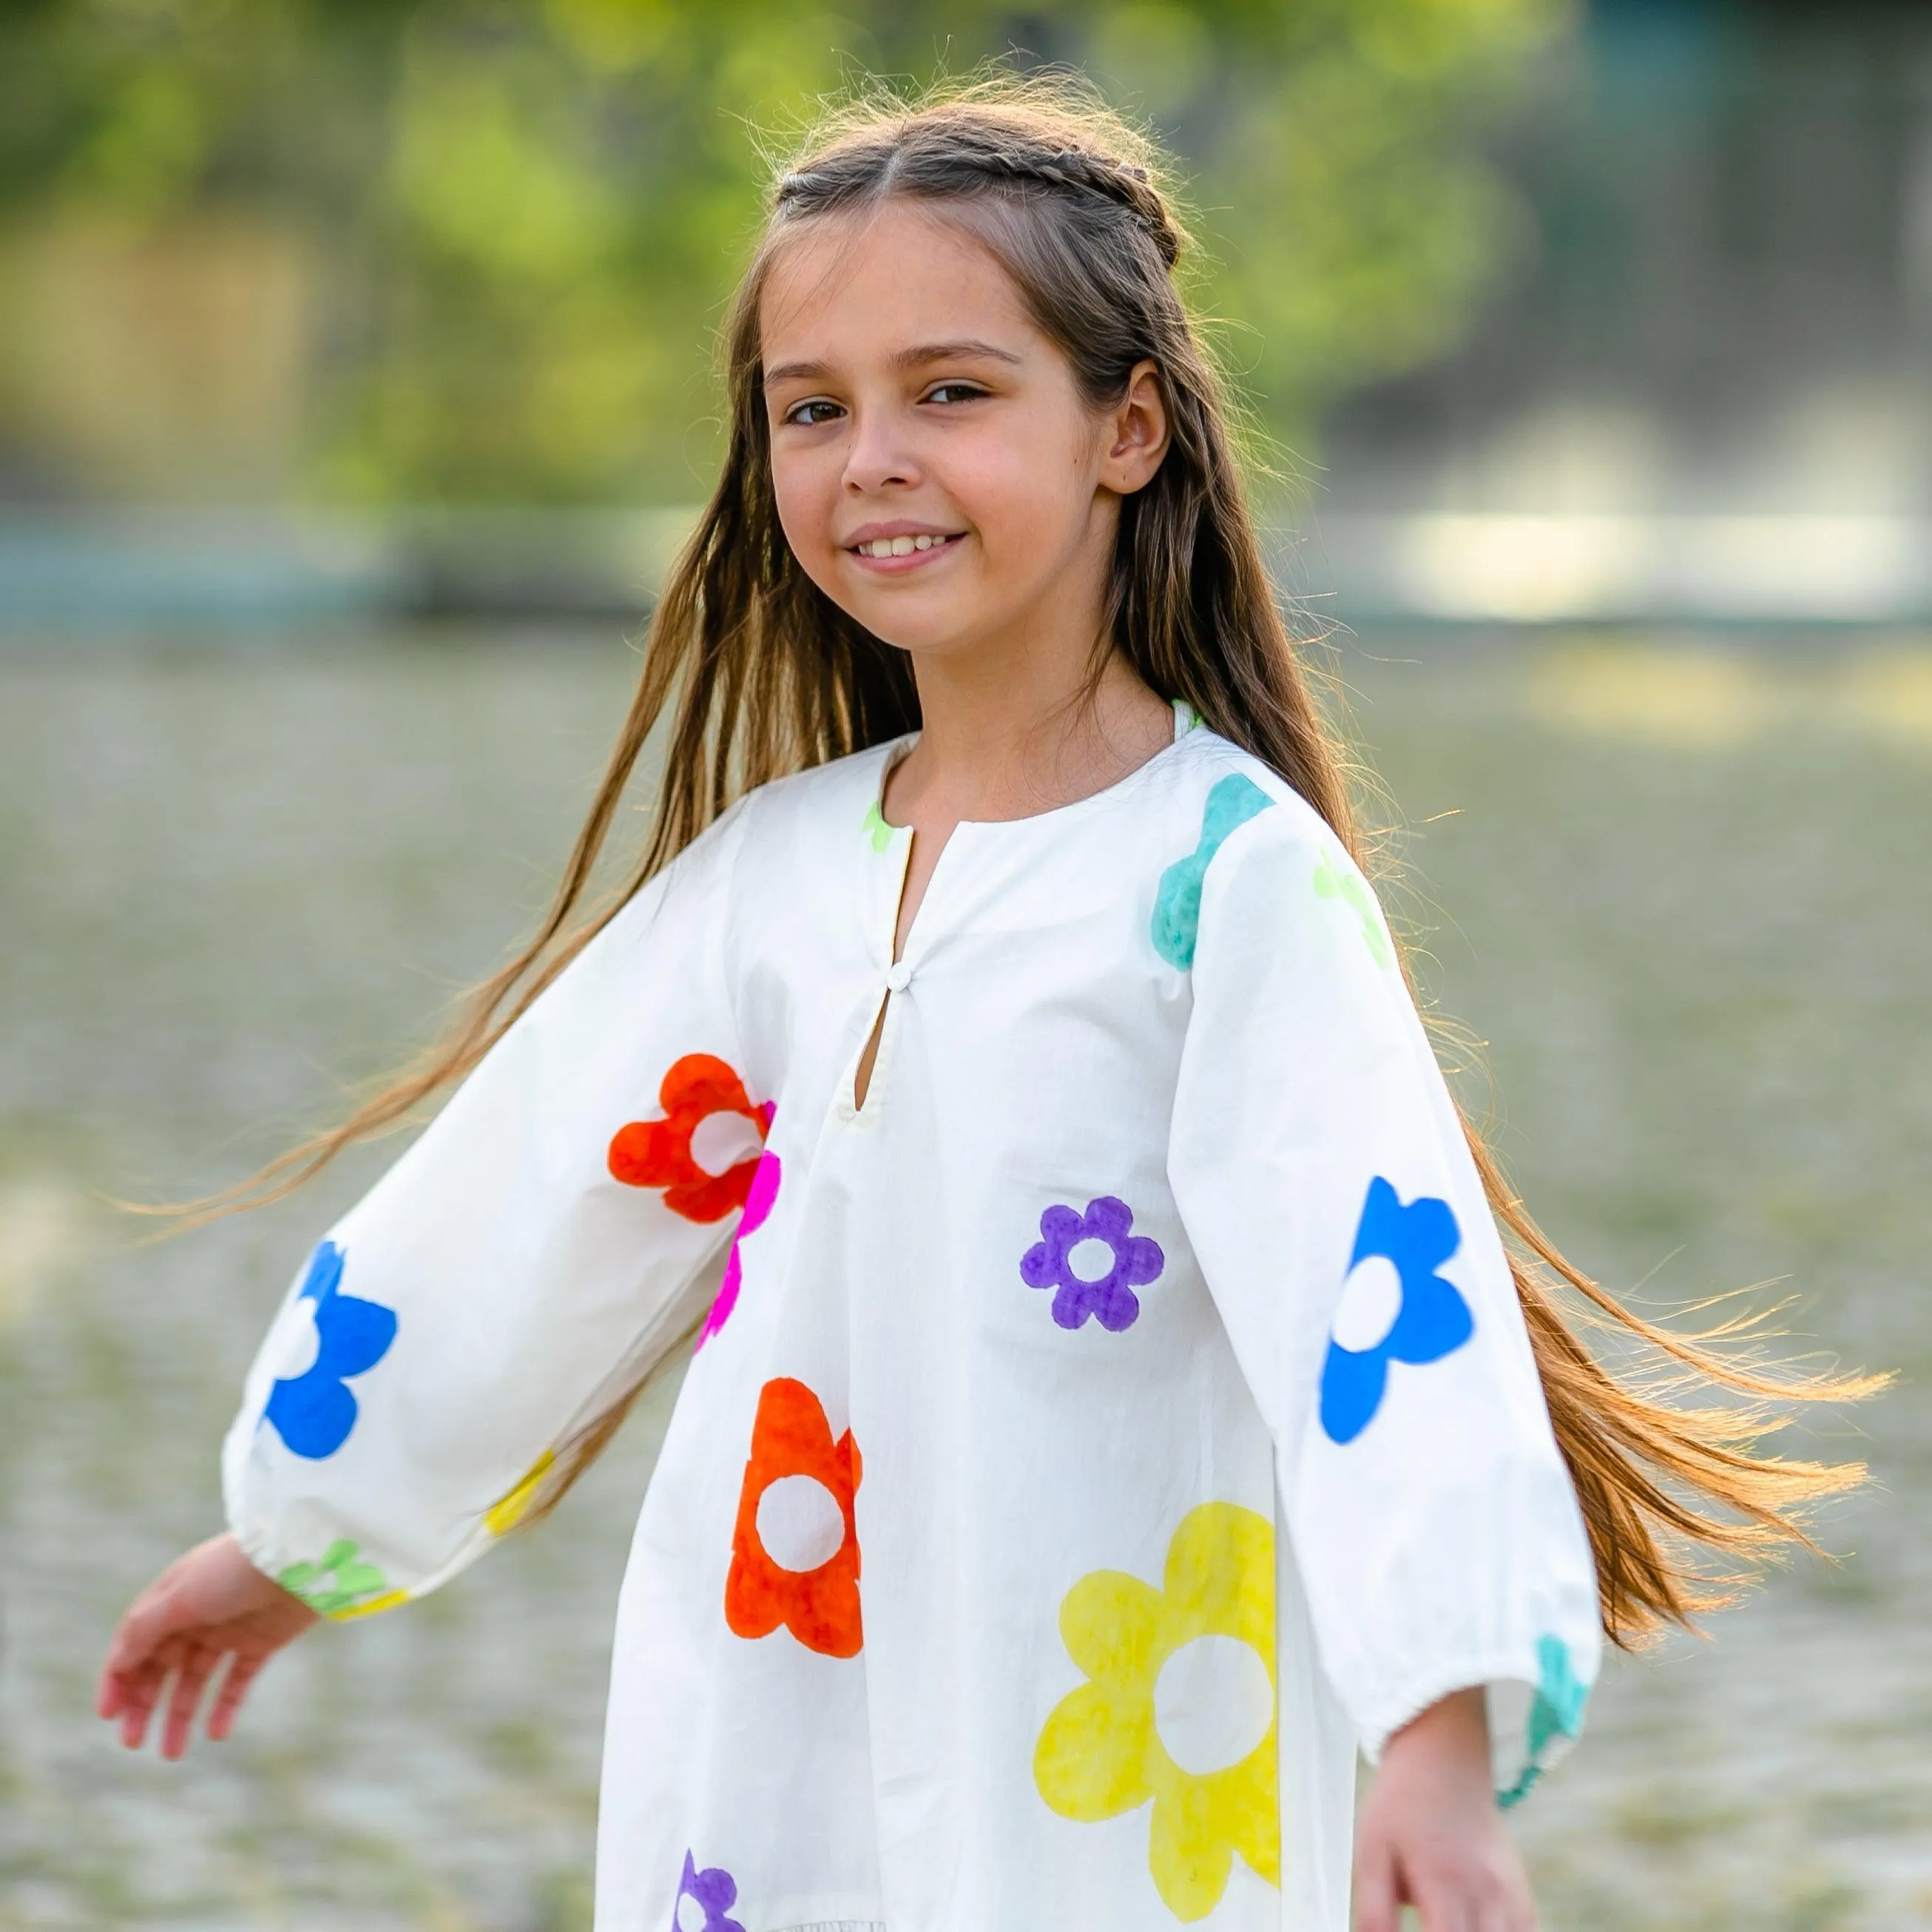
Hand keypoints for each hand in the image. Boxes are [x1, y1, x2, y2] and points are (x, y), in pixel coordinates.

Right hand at [97, 1532, 318, 1758]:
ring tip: (171, 1754)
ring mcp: (229, 1630)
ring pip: (196, 1681)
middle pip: (160, 1668)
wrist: (302, 1558)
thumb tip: (118, 1662)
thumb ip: (145, 1630)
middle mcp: (196, 1616)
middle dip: (143, 1705)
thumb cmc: (236, 1570)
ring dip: (180, 1716)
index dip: (118, 1679)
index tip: (109, 1715)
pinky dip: (225, 1708)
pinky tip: (215, 1734)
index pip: (133, 1645)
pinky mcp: (262, 1641)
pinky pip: (237, 1681)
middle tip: (133, 1743)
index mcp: (170, 1600)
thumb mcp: (181, 1598)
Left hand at [1354, 1686, 1535, 1931]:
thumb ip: (1373, 1910)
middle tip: (1426, 1926)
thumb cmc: (1404, 1804)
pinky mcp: (1523, 1896)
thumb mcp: (1370, 1851)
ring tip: (1444, 1922)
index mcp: (1443, 1882)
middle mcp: (1487, 1893)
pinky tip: (1471, 1927)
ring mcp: (1511, 1896)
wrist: (1445, 1760)